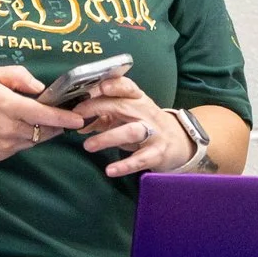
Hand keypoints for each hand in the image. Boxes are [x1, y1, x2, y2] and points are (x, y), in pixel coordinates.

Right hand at [0, 66, 87, 162]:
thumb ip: (19, 77)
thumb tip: (40, 89)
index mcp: (9, 107)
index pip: (46, 115)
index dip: (65, 118)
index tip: (79, 119)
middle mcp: (10, 129)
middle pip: (45, 130)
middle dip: (56, 124)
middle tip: (63, 116)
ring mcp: (5, 145)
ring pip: (34, 140)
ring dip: (41, 131)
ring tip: (37, 120)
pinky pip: (20, 147)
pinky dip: (24, 138)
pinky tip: (15, 128)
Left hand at [73, 76, 189, 178]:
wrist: (180, 143)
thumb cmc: (147, 126)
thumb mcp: (129, 117)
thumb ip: (105, 117)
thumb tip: (80, 123)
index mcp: (138, 99)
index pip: (127, 87)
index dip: (114, 85)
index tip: (99, 86)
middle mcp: (146, 112)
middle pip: (122, 106)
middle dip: (97, 109)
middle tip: (76, 117)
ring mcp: (154, 133)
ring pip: (130, 131)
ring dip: (107, 138)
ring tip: (88, 146)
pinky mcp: (157, 153)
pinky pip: (140, 159)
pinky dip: (125, 165)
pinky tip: (110, 170)